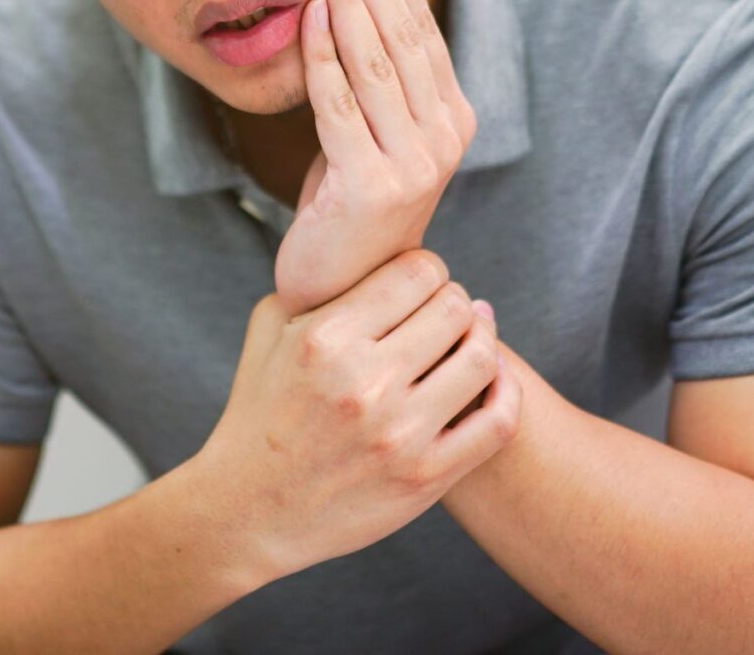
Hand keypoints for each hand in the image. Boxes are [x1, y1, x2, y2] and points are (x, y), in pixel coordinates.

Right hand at [199, 249, 519, 579]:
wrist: (249, 507)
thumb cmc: (258, 412)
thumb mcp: (267, 332)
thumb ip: (315, 287)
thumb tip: (365, 246)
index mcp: (322, 339)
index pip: (415, 272)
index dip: (427, 269)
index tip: (422, 282)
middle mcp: (363, 383)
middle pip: (454, 308)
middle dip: (455, 300)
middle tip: (447, 310)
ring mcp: (399, 434)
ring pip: (480, 359)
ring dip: (482, 339)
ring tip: (470, 339)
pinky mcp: (425, 477)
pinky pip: (496, 423)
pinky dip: (505, 392)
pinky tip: (491, 380)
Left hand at [271, 0, 478, 314]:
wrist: (342, 289)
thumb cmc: (346, 205)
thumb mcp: (367, 132)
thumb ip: (372, 80)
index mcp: (451, 118)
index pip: (420, 30)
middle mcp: (443, 137)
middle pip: (402, 37)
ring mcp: (414, 163)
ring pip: (374, 62)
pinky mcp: (373, 185)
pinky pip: (341, 104)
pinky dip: (324, 55)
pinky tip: (311, 13)